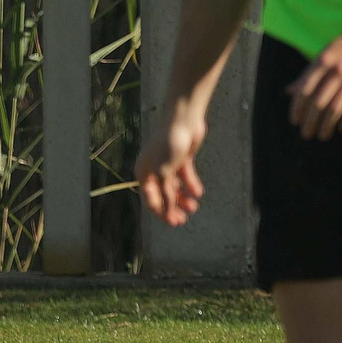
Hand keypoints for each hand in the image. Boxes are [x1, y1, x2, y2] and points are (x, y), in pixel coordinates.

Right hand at [135, 110, 207, 226]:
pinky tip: (198, 192)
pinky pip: (185, 176)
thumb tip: (167, 210)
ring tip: (194, 206)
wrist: (182, 120)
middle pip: (163, 194)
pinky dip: (190, 184)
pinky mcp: (181, 158)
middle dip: (173, 208)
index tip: (174, 222)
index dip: (162, 212)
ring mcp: (167, 164)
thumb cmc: (168, 145)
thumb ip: (166, 192)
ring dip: (182, 198)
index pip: (151, 199)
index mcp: (143, 173)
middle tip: (184, 219)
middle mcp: (153, 170)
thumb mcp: (165, 173)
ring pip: (174, 186)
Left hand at [288, 22, 341, 139]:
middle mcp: (338, 70)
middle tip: (306, 134)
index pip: (305, 89)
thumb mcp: (323, 54)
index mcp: (323, 61)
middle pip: (319, 102)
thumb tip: (289, 91)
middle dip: (310, 121)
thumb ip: (307, 74)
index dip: (298, 108)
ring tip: (321, 135)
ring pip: (337, 108)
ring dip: (327, 125)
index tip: (295, 121)